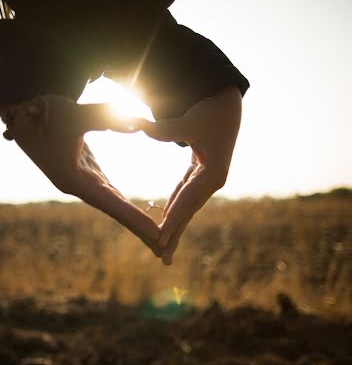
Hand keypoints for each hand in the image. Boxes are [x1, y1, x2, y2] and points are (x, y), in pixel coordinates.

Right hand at [1, 94, 161, 255]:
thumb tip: (139, 123)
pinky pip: (110, 193)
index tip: (157, 236)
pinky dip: (125, 205)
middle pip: (116, 212)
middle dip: (139, 230)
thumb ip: (106, 118)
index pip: (112, 204)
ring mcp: (82, 181)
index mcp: (73, 179)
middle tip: (165, 250)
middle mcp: (79, 186)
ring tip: (156, 238)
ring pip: (114, 204)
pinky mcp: (85, 172)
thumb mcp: (74, 114)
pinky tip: (139, 216)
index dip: (135, 219)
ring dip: (134, 221)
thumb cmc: (43, 113)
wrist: (21, 112)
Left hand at [139, 87, 241, 264]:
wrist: (227, 105)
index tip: (159, 238)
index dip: (172, 219)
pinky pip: (185, 197)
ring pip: (187, 208)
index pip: (187, 200)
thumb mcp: (188, 122)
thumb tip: (136, 125)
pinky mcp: (202, 175)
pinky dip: (175, 211)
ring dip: (175, 228)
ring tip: (163, 251)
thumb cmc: (209, 112)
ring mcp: (208, 180)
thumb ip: (163, 129)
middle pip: (189, 211)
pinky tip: (166, 225)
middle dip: (175, 235)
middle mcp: (213, 181)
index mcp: (213, 173)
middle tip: (162, 259)